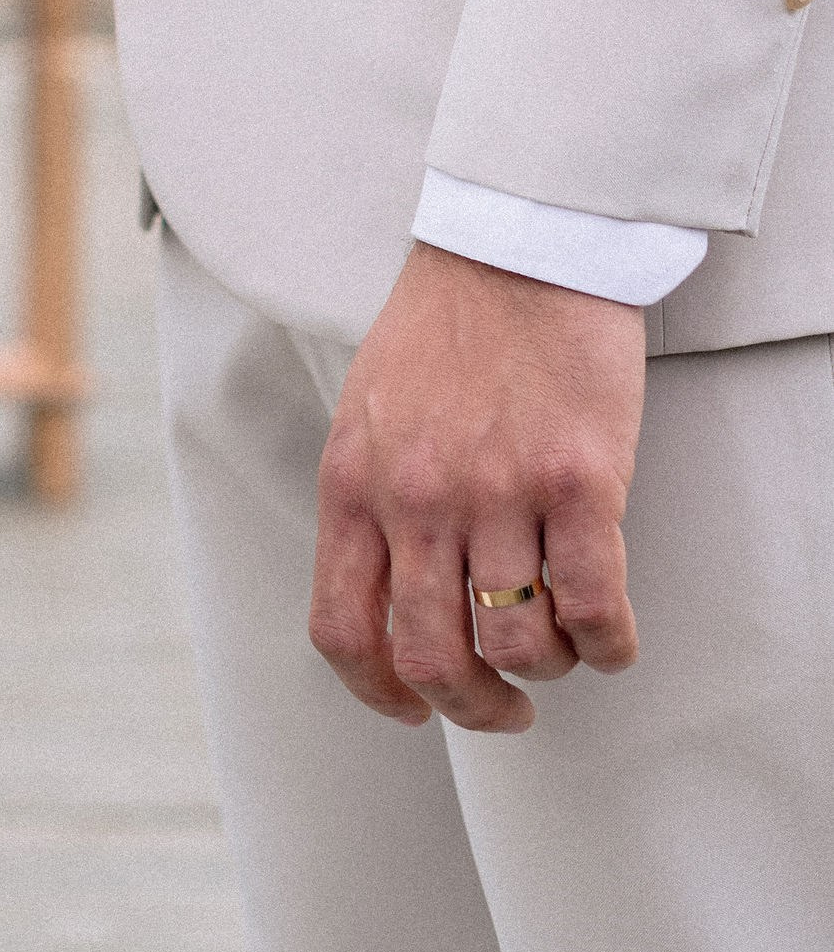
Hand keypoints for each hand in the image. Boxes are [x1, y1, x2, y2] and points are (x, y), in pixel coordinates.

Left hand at [310, 242, 645, 732]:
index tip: (415, 709)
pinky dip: (605, 645)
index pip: (342, 628)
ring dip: (544, 668)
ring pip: (517, 643)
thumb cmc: (445, 326)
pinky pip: (592, 608)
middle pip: (431, 658)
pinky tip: (609, 637)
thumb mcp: (368, 412)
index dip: (379, 693)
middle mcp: (416, 497)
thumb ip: (370, 499)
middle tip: (506, 707)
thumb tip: (389, 599)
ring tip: (558, 648)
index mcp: (353, 482)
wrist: (518, 243)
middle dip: (473, 706)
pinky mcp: (577, 483)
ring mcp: (497, 492)